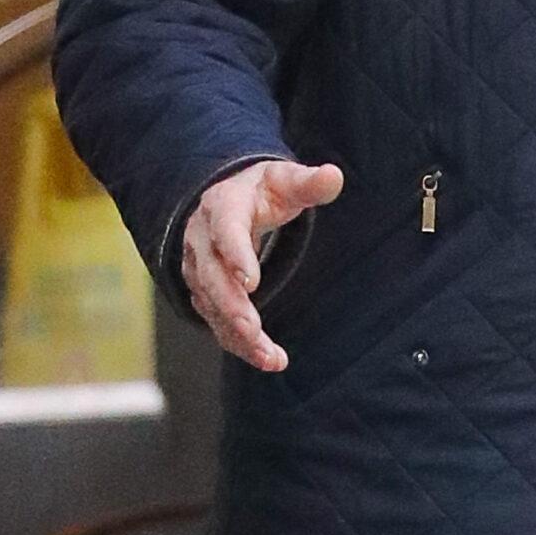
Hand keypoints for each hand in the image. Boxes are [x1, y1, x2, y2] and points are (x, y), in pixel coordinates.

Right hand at [180, 159, 343, 370]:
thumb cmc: (262, 190)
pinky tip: (267, 358)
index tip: (251, 282)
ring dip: (237, 334)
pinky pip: (217, 321)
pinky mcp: (205, 292)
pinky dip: (238, 342)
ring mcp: (199, 269)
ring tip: (269, 357)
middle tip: (253, 331)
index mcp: (223, 207)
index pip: (225, 231)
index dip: (236, 255)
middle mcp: (202, 241)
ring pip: (212, 305)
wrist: (229, 198)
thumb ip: (309, 182)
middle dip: (231, 306)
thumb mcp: (285, 180)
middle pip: (211, 277)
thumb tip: (335, 176)